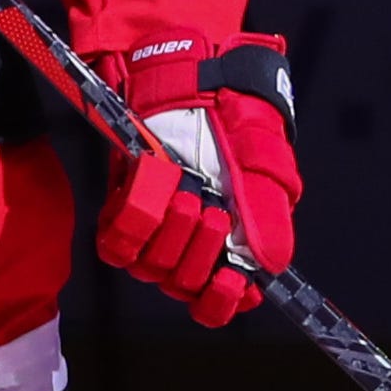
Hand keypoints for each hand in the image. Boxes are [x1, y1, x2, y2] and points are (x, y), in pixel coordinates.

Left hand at [86, 32, 299, 325]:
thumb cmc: (236, 127)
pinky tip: (158, 192)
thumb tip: (273, 264)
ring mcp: (151, 233)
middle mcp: (185, 249)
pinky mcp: (120, 211)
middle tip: (214, 210)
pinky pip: (117, 243)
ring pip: (151, 268)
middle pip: (184, 286)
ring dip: (173, 232)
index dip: (220, 301)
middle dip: (201, 251)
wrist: (194, 84)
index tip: (231, 279)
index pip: (215, 305)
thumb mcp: (264, 169)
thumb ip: (268, 217)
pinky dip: (137, 221)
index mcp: (227, 250)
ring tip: (188, 192)